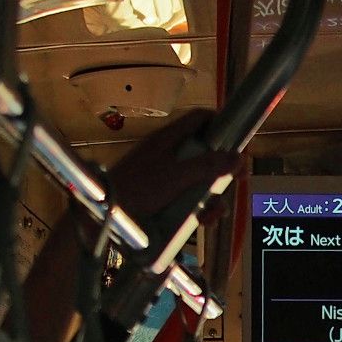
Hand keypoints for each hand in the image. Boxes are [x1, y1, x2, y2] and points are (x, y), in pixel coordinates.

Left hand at [13, 109, 236, 341]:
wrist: (102, 221)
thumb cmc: (135, 190)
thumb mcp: (176, 177)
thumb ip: (208, 167)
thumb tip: (238, 158)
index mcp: (168, 139)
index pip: (199, 119)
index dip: (221, 124)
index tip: (239, 139)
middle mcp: (166, 155)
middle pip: (204, 153)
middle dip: (221, 170)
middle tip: (236, 181)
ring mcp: (163, 178)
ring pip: (197, 181)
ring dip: (210, 196)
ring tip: (214, 212)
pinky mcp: (160, 200)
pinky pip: (186, 201)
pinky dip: (197, 210)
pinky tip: (202, 222)